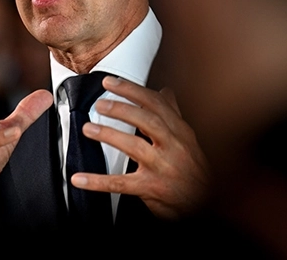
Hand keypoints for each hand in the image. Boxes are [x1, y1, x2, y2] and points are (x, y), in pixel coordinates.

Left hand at [70, 76, 209, 219]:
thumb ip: (174, 115)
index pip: (156, 104)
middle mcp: (173, 146)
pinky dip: (97, 181)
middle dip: (121, 108)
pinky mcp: (152, 188)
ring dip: (109, 135)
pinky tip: (80, 178)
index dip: (132, 90)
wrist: (206, 203)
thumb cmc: (194, 170)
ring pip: (135, 146)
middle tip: (99, 103)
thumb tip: (166, 91)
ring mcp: (163, 167)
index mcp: (180, 132)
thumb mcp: (188, 140)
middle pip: (147, 120)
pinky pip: (120, 184)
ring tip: (88, 129)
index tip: (111, 82)